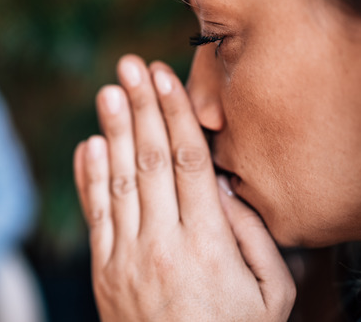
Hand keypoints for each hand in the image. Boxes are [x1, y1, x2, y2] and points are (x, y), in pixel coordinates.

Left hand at [73, 55, 294, 320]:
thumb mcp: (271, 295)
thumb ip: (254, 237)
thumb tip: (224, 185)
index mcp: (209, 245)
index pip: (189, 163)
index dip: (176, 115)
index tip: (165, 78)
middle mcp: (163, 245)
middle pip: (151, 162)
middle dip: (141, 108)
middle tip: (130, 66)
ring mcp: (128, 258)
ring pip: (119, 182)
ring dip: (113, 132)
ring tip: (108, 92)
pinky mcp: (104, 273)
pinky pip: (95, 217)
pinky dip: (89, 178)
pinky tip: (89, 145)